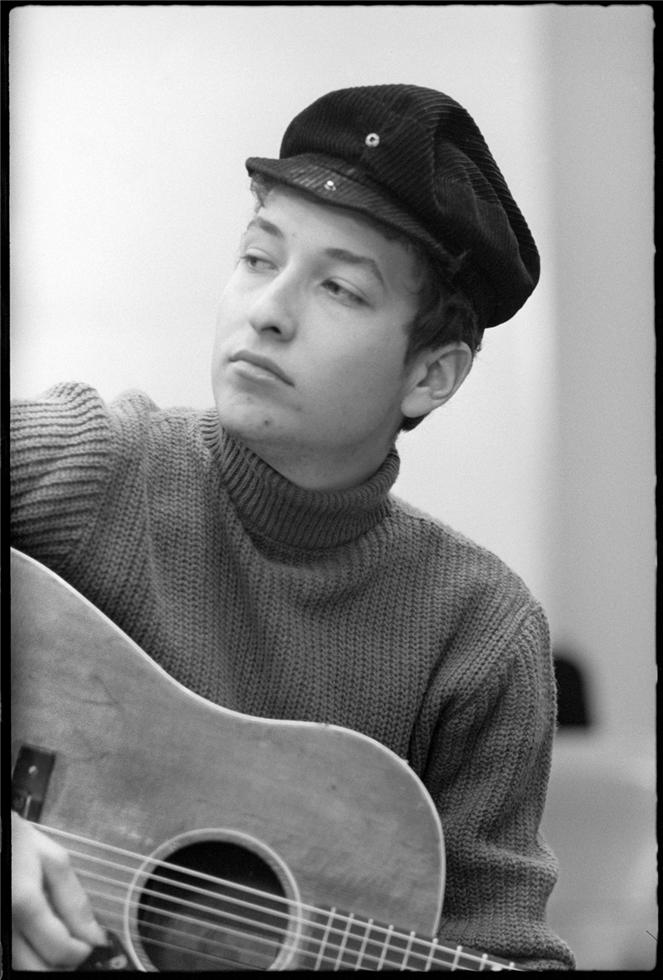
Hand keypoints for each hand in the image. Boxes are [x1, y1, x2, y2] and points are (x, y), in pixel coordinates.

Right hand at [12, 810, 106, 968]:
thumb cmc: (18, 844)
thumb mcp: (55, 861)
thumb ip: (75, 901)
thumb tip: (95, 935)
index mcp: (23, 903)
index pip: (59, 950)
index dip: (82, 952)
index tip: (92, 943)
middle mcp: (4, 925)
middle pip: (37, 970)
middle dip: (65, 965)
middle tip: (78, 947)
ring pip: (22, 969)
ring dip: (46, 963)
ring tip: (61, 940)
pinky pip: (12, 957)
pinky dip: (30, 955)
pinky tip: (41, 938)